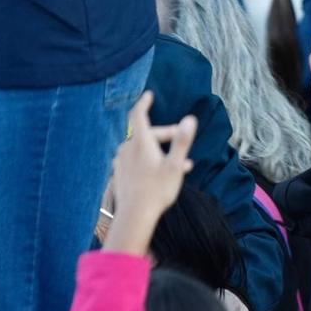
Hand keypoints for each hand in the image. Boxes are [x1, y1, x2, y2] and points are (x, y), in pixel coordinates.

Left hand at [106, 93, 196, 255]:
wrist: (135, 215)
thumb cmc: (157, 190)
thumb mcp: (174, 165)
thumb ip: (181, 141)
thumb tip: (190, 119)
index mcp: (140, 143)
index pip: (138, 114)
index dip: (143, 102)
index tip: (149, 94)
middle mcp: (127, 148)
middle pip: (146, 133)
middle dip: (165, 134)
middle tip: (182, 137)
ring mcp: (121, 161)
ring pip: (143, 149)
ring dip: (160, 151)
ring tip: (181, 163)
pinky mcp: (119, 173)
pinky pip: (136, 160)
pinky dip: (150, 160)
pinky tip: (163, 173)